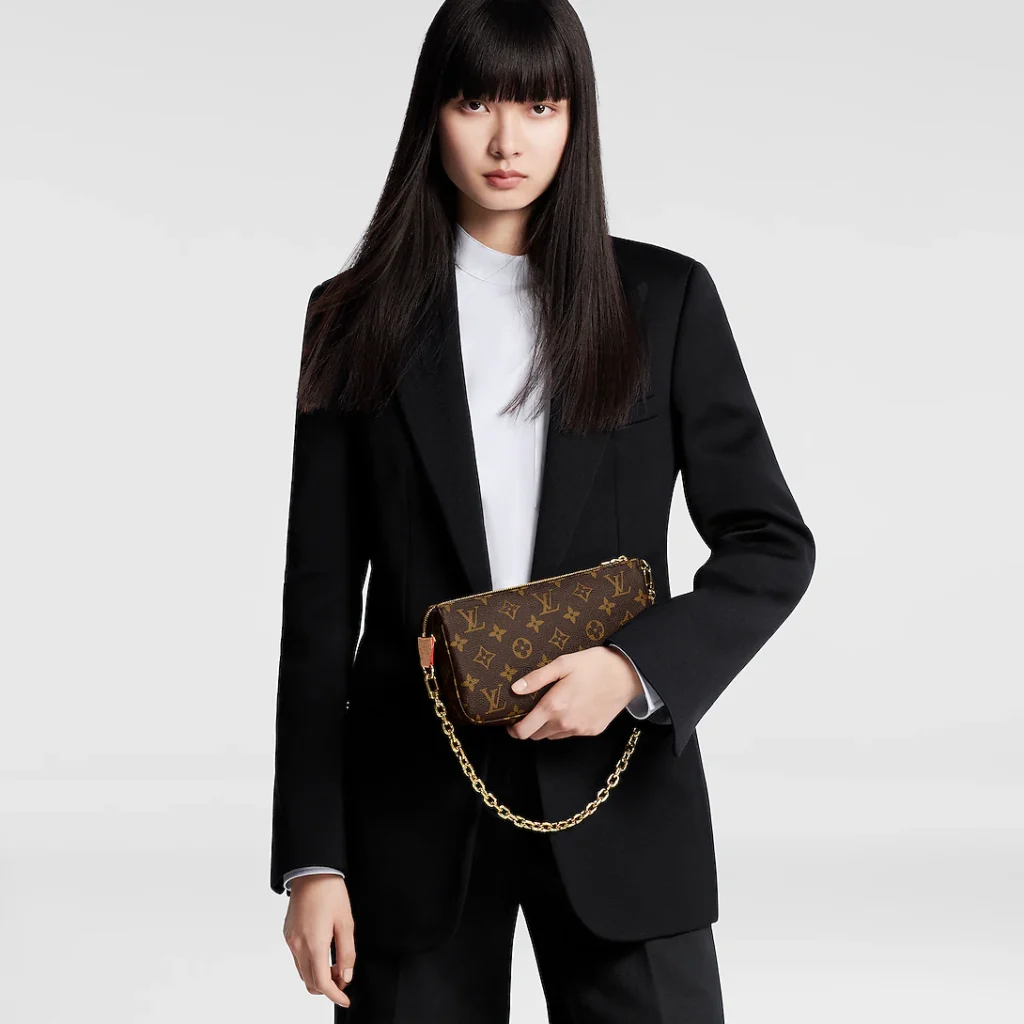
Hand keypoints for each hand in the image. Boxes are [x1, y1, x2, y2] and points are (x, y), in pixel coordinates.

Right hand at [282, 874, 355, 1008]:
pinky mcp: (288, 934)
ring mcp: (290, 940)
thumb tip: (346, 975)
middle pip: (310, 982)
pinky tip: (323, 952)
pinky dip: (309, 963)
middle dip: (327, 986)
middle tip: (344, 977)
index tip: (345, 998)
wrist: (311, 871)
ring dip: (318, 976)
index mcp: (314, 943)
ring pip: (302, 972)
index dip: (335, 994)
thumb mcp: (346, 922)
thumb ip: (347, 952)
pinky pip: (297, 958)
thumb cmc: (330, 892)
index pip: (322, 982)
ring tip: (335, 964)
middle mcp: (298, 945)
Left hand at [505, 647, 642, 740]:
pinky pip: (570, 734)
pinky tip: (572, 708)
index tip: (511, 722)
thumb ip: (537, 678)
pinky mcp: (592, 731)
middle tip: (532, 710)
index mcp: (554, 707)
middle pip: (536, 735)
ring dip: (548, 726)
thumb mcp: (563, 663)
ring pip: (553, 736)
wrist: (627, 674)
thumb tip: (515, 689)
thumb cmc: (594, 665)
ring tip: (553, 707)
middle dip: (530, 726)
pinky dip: (565, 726)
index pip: (524, 731)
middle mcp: (565, 723)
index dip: (513, 729)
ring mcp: (580, 730)